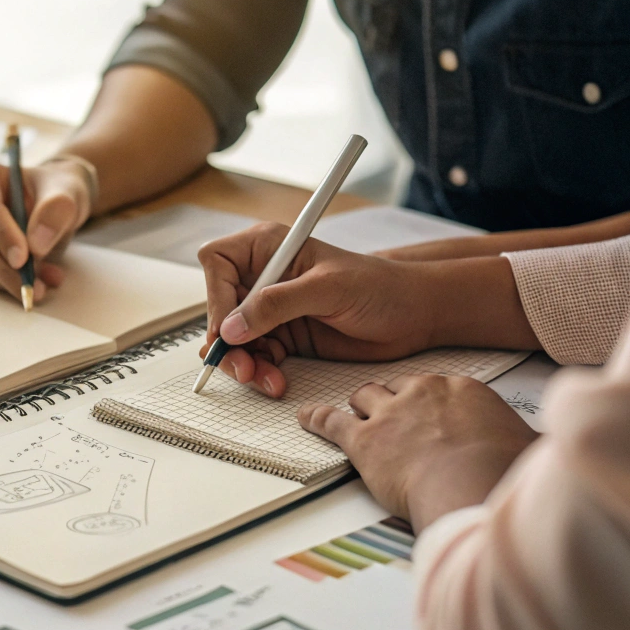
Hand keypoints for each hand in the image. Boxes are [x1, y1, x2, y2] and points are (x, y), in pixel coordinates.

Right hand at [0, 157, 93, 302]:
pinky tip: (33, 282)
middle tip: (33, 287)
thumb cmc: (53, 192)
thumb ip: (56, 210)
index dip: (1, 235)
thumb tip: (36, 245)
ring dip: (7, 280)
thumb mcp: (66, 191)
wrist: (49, 205)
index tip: (23, 259)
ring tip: (43, 284)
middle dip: (3, 268)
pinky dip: (5, 285)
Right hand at [197, 224, 442, 396]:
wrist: (413, 316)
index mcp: (269, 247)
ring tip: (263, 378)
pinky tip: (276, 381)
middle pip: (219, 306)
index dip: (215, 297)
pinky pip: (255, 356)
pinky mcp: (284, 335)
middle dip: (225, 341)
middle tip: (241, 366)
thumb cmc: (380, 287)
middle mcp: (265, 276)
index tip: (228, 328)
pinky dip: (259, 372)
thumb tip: (232, 326)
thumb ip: (277, 304)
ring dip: (242, 362)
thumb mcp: (328, 289)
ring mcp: (272, 308)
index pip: (217, 263)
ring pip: (233, 338)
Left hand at [299, 375, 537, 530]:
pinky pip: (331, 422)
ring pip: (364, 397)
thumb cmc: (505, 473)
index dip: (430, 403)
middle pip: (397, 387)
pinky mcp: (363, 441)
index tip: (430, 414)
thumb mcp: (530, 449)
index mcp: (462, 391)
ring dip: (359, 407)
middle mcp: (422, 393)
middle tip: (392, 416)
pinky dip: (316, 419)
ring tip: (353, 414)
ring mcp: (390, 414)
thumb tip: (551, 454)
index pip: (437, 388)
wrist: (475, 486)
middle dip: (392, 400)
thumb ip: (529, 445)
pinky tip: (306, 418)